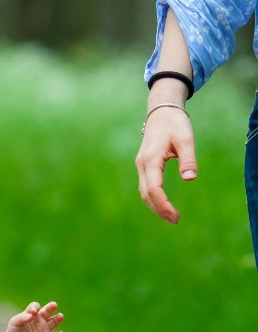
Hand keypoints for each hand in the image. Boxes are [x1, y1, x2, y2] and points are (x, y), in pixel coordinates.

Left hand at [5, 301, 64, 331]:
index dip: (35, 307)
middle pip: (47, 311)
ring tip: (61, 316)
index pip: (36, 307)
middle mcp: (40, 319)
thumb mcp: (15, 323)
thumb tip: (31, 315)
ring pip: (54, 322)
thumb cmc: (14, 331)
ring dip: (58, 319)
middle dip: (50, 307)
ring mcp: (45, 329)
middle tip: (54, 305)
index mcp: (32, 314)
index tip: (33, 312)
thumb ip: (22, 317)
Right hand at [135, 105, 196, 224]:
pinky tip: (164, 204)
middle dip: (159, 210)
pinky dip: (154, 199)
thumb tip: (190, 178)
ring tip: (171, 216)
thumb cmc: (174, 123)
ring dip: (156, 206)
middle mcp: (142, 166)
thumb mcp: (185, 138)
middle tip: (175, 220)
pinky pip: (146, 187)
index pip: (154, 189)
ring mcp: (141, 167)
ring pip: (144, 193)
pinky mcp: (144, 167)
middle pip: (146, 195)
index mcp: (151, 160)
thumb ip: (188, 159)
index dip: (163, 204)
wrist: (161, 111)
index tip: (175, 215)